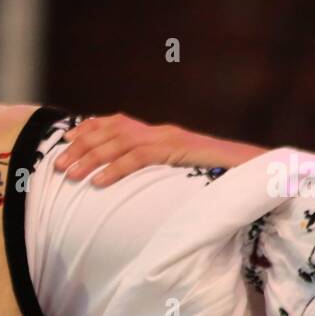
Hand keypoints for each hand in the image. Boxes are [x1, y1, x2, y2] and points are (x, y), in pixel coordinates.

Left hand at [54, 113, 263, 185]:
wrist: (257, 172)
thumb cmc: (216, 180)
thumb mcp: (175, 175)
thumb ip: (152, 174)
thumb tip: (127, 191)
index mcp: (156, 134)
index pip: (114, 124)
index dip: (86, 130)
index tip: (63, 142)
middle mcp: (160, 131)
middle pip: (110, 131)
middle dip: (80, 147)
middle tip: (57, 166)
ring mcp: (170, 138)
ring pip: (120, 142)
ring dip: (90, 158)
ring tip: (69, 175)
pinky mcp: (180, 150)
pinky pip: (141, 157)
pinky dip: (117, 169)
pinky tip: (99, 183)